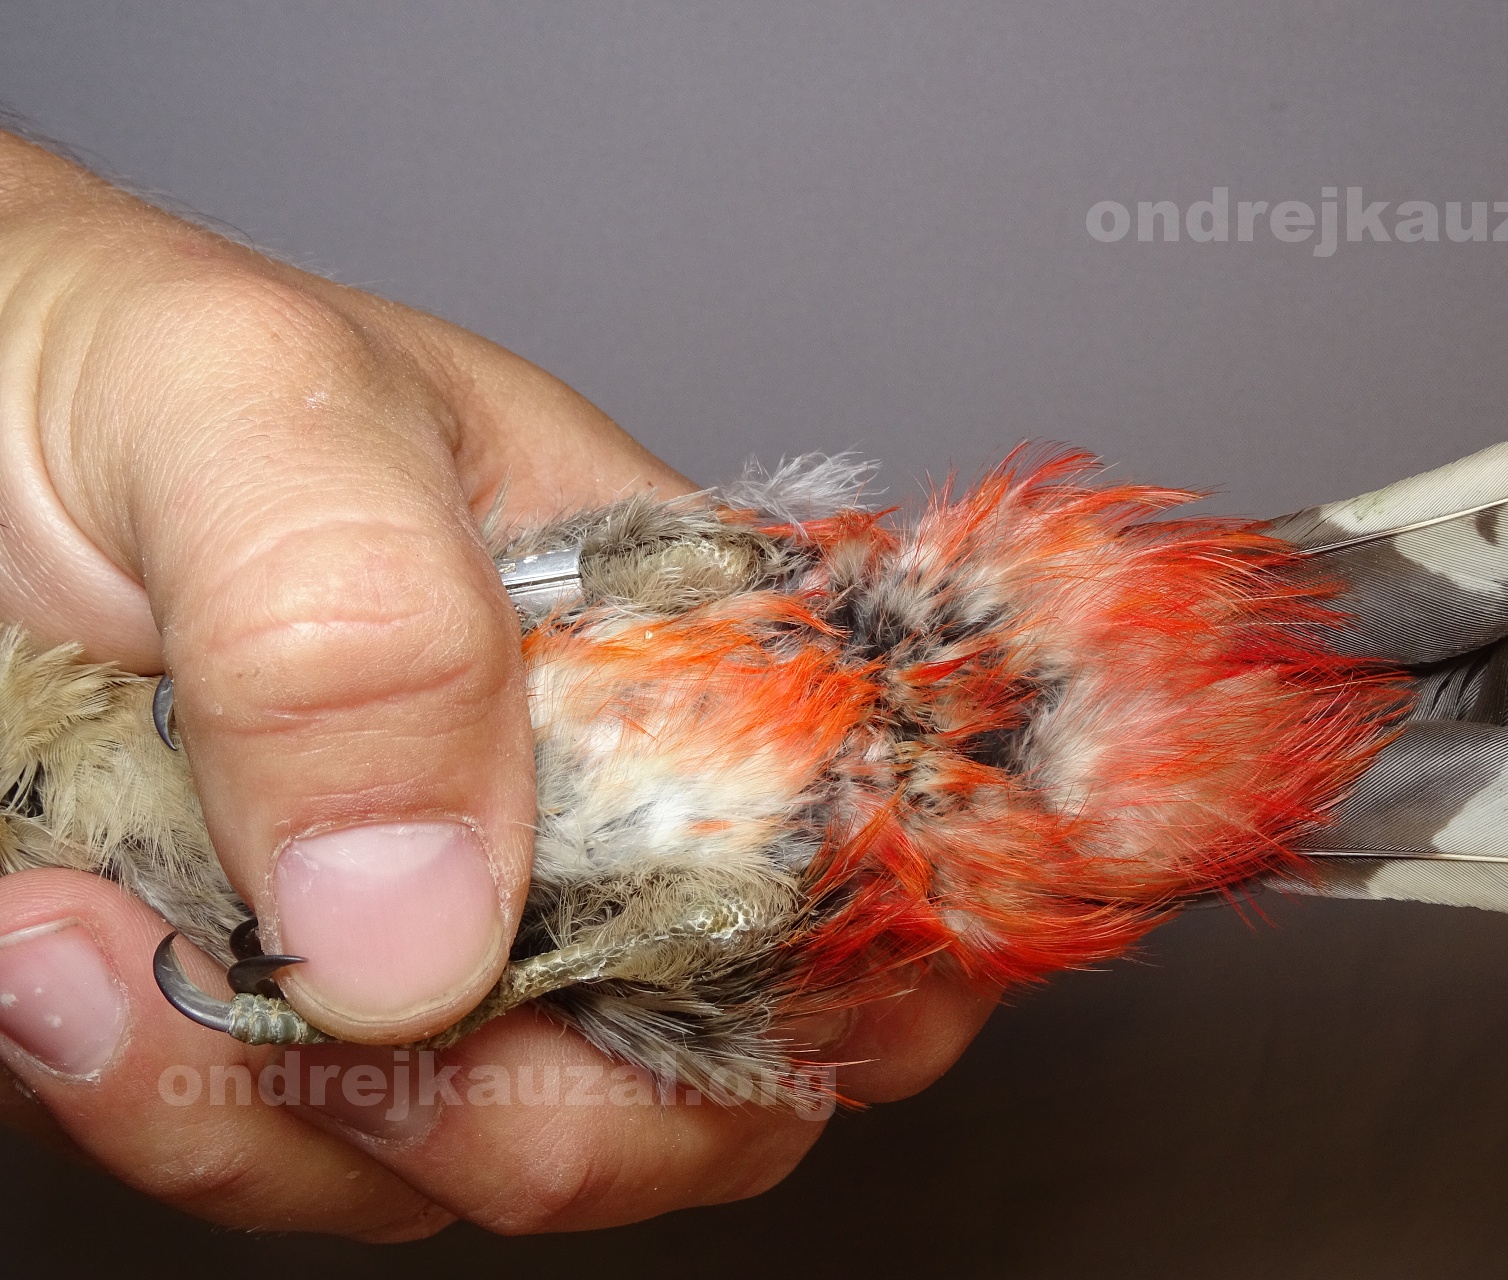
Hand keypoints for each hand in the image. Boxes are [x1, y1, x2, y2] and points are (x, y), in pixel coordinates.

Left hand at [0, 132, 996, 1237]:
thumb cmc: (88, 358)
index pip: (874, 832)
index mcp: (665, 635)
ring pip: (515, 1155)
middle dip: (561, 1112)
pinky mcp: (290, 1026)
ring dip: (304, 1112)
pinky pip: (316, 1174)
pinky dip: (183, 1121)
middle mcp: (586, 805)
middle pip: (730, 1067)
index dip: (879, 951)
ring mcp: (443, 934)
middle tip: (359, 1012)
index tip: (733, 1001)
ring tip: (81, 928)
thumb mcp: (240, 402)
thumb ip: (363, 621)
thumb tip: (430, 925)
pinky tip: (51, 962)